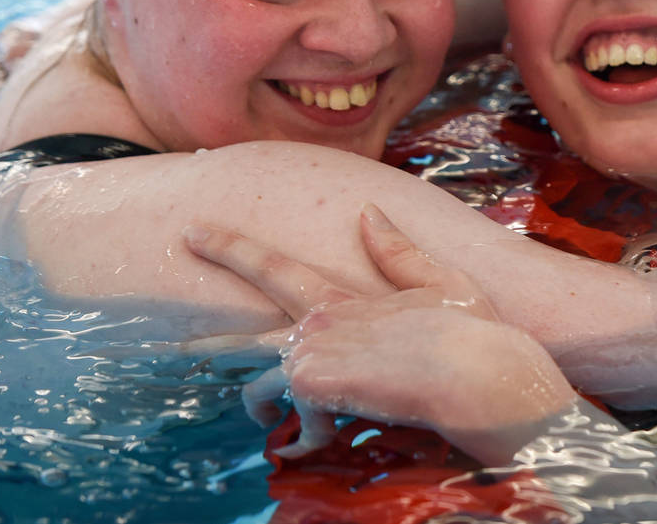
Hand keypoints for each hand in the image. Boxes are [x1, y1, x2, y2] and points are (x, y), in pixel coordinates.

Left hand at [186, 206, 576, 464]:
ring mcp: (312, 358)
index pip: (273, 266)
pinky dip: (314, 438)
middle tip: (177, 348)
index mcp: (341, 296)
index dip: (230, 248)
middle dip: (209, 344)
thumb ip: (398, 252)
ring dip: (266, 407)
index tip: (192, 232)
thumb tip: (367, 212)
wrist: (479, 373)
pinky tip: (330, 444)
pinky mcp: (316, 391)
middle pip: (243, 337)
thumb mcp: (442, 282)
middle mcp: (316, 323)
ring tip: (275, 421)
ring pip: (263, 388)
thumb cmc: (472, 331)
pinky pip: (300, 425)